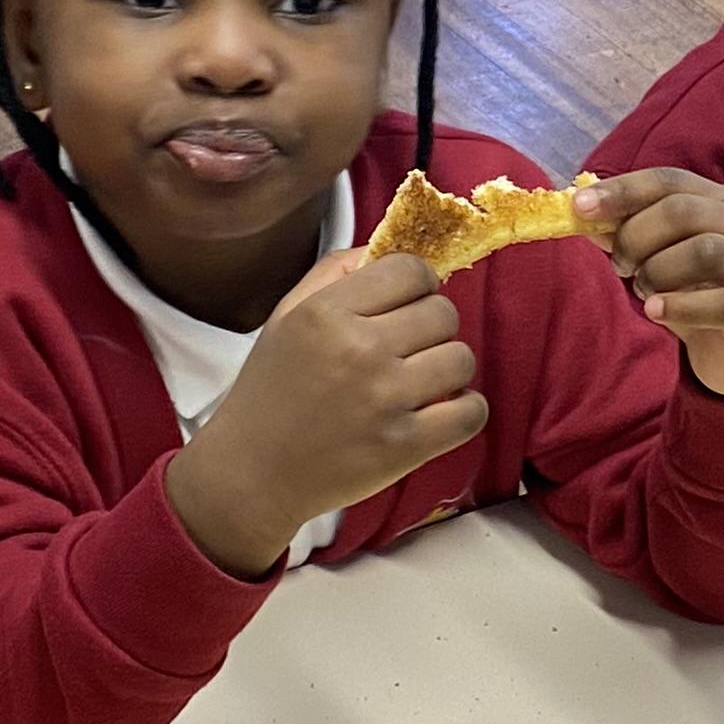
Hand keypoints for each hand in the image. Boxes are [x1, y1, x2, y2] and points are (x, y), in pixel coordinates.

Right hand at [163, 250, 483, 578]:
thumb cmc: (271, 394)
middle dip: (432, 327)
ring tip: (420, 382)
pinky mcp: (405, 446)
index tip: (407, 304)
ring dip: (448, 369)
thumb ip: (335, 272)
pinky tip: (439, 412)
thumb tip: (387, 248)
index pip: (411, 270)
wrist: (252, 475)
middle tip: (408, 349)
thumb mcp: (286, 317)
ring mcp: (385, 399)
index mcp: (327, 312)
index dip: (417, 284)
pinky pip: (471, 412)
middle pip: (443, 312)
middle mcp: (359, 350)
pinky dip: (464, 410)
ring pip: (462, 358)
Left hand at [580, 169, 723, 400]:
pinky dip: (682, 307)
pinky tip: (656, 312)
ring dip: (658, 271)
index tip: (580, 207)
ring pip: (704, 251)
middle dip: (636, 237)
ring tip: (643, 292)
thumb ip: (627, 233)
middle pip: (682, 211)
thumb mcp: (660, 257)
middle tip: (620, 266)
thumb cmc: (696, 292)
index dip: (623, 191)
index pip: (667, 181)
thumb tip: (583, 215)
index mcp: (717, 201)